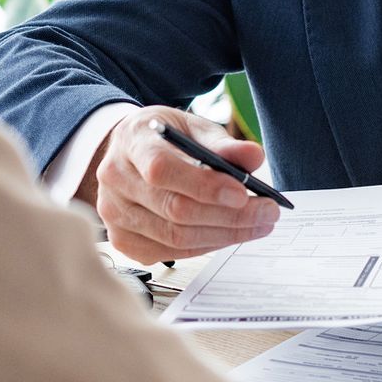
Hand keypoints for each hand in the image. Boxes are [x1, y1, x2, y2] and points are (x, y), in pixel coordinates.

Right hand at [92, 106, 279, 264]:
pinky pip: (171, 253)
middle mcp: (115, 180)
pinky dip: (206, 246)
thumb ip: (223, 143)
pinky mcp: (123, 241)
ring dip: (224, 235)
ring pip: (175, 238)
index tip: (243, 193)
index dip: (204, 186)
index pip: (161, 169)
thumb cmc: (165, 139)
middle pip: (174, 210)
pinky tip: (228, 233)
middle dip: (229, 216)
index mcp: (131, 142)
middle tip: (267, 213)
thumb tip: (255, 158)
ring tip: (257, 224)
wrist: (129, 152)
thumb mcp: (192, 128)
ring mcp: (114, 214)